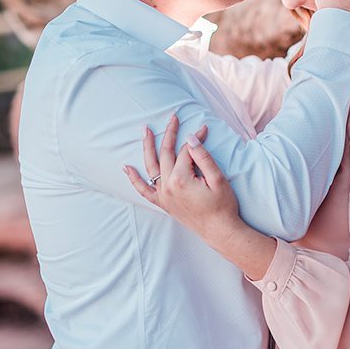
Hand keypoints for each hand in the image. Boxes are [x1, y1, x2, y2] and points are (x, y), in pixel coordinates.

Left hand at [122, 114, 240, 240]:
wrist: (219, 231)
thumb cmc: (222, 206)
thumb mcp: (218, 179)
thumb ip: (202, 157)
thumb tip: (190, 138)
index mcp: (180, 179)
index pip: (184, 151)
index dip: (195, 139)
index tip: (204, 129)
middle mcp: (167, 186)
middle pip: (165, 154)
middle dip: (169, 133)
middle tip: (173, 117)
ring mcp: (163, 195)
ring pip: (151, 167)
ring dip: (147, 147)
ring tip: (145, 131)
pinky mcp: (163, 203)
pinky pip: (143, 190)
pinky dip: (134, 179)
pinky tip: (126, 168)